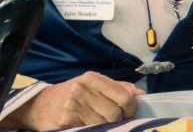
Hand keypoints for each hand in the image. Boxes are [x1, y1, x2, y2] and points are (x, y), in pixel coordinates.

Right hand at [3, 72, 141, 130]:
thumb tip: (140, 94)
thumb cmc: (72, 94)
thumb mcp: (93, 85)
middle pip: (115, 112)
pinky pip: (89, 129)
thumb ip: (118, 88)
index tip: (129, 112)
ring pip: (103, 123)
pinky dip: (93, 130)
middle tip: (114, 120)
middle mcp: (83, 89)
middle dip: (118, 119)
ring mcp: (73, 105)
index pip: (124, 96)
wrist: (39, 105)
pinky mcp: (66, 120)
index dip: (131, 107)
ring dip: (105, 126)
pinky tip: (87, 125)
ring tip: (99, 122)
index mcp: (93, 78)